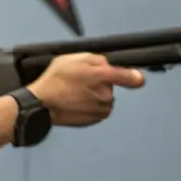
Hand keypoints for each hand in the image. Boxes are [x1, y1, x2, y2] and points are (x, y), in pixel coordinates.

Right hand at [29, 53, 143, 125]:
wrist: (41, 104)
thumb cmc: (55, 79)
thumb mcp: (74, 58)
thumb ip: (96, 59)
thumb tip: (108, 65)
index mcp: (103, 77)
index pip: (128, 77)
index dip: (134, 77)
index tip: (138, 79)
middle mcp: (106, 95)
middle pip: (110, 87)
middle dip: (99, 83)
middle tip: (80, 82)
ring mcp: (100, 110)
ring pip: (104, 100)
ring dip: (95, 96)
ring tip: (75, 93)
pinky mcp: (93, 121)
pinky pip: (96, 111)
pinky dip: (89, 107)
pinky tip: (74, 104)